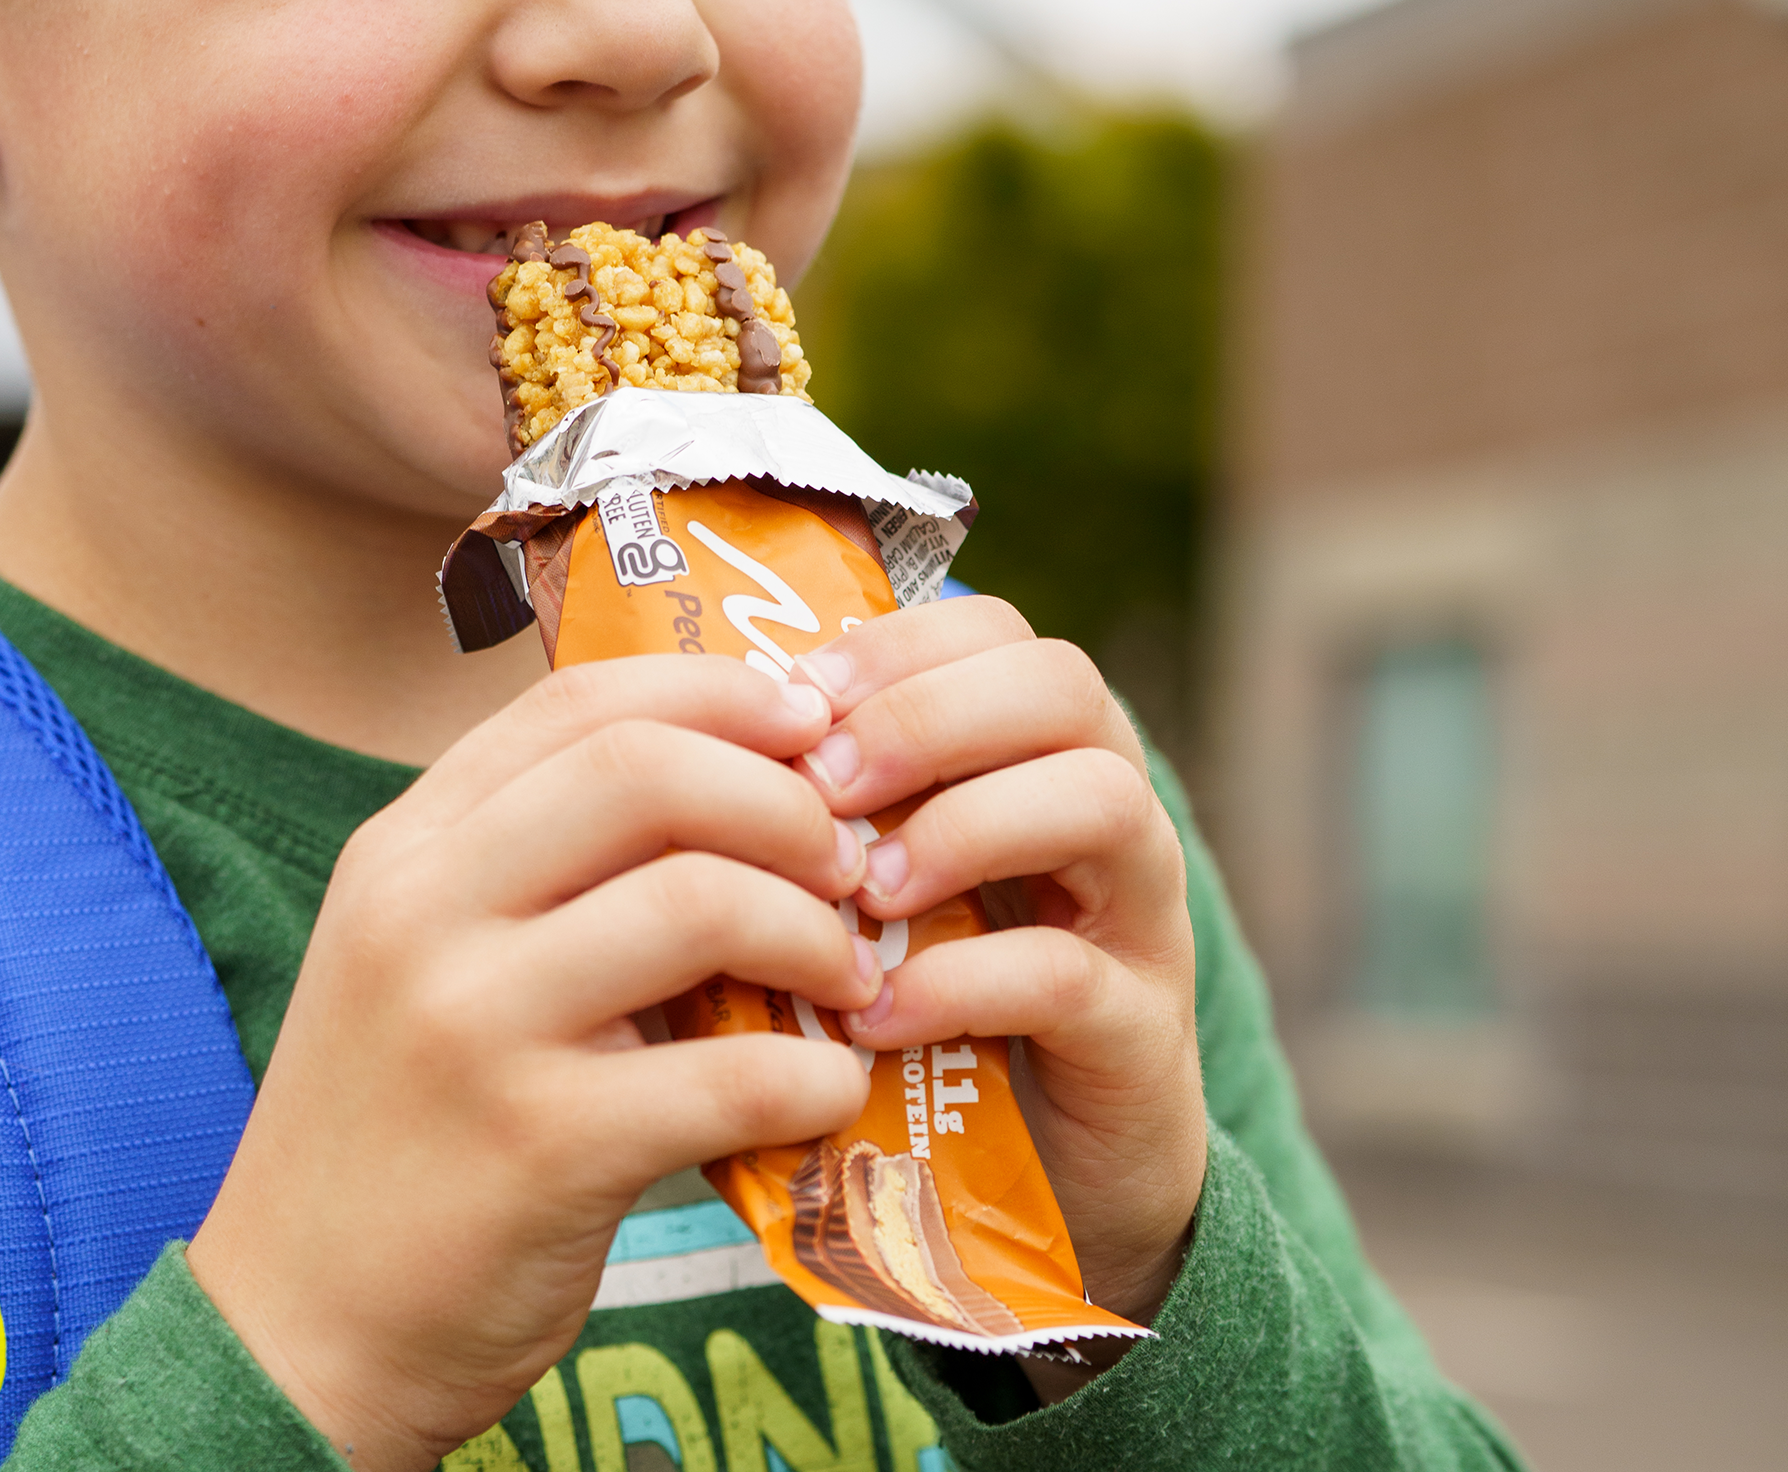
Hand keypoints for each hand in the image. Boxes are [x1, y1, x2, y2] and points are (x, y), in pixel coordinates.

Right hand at [187, 656, 874, 1469]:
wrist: (297, 1329)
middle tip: (847, 862)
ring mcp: (474, 1023)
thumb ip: (542, 873)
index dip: (717, 692)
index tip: (807, 722)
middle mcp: (425, 909)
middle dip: (783, 799)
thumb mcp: (427, 959)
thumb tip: (743, 800)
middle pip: (643, 768)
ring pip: (696, 899)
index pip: (577, 700)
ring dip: (813, 931)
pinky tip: (827, 1088)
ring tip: (847, 978)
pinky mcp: (537, 1147)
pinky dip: (811, 1074)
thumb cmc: (396, 1130)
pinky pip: (725, 1075)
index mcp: (406, 847)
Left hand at [797, 595, 1204, 1333]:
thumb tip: (665, 749)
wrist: (1041, 1180)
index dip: (894, 645)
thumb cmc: (921, 994)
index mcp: (1030, 746)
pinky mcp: (1141, 1034)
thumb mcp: (861, 884)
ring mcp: (1138, 914)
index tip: (796, 696)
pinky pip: (1073, 974)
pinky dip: (965, 982)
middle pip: (1063, 684)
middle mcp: (1103, 803)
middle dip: (929, 716)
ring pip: (1102, 801)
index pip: (991, 628)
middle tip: (825, 782)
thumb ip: (806, 813)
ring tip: (861, 892)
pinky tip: (876, 1015)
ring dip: (965, 829)